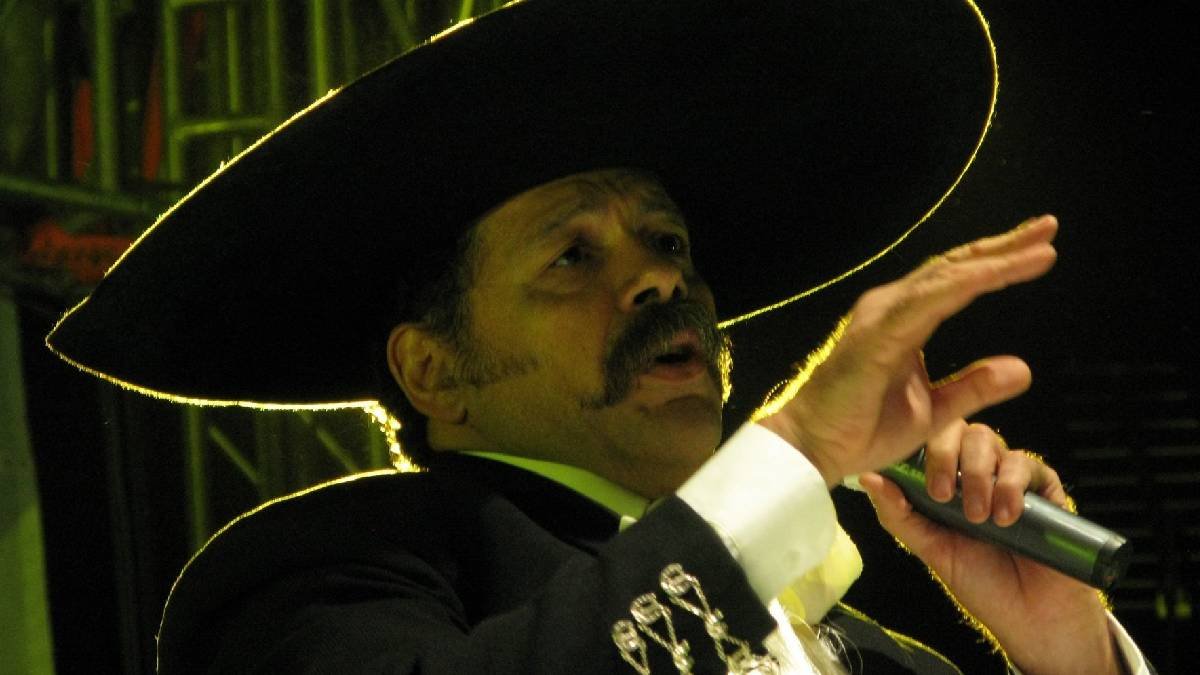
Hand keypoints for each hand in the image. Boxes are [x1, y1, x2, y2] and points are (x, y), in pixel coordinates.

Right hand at [757, 215, 1058, 485]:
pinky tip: (999, 273)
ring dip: (995, 259)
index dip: (998, 264)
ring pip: (947, 276)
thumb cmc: (860, 430)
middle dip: (1004, 246)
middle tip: (1049, 226)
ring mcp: (882, 316)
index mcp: (902, 322)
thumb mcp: (935, 411)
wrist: (813, 449)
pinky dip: (968, 283)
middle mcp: (891, 308)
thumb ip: (975, 387)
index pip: (956, 283)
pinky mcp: (878, 333)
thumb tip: (1022, 369)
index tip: (1042, 251)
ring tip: (1040, 245)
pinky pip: (930, 300)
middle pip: (955, 267)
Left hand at [858, 422, 1121, 674]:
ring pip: (989, 441)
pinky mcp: (1042, 485)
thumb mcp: (930, 548)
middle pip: (959, 432)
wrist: (1030, 616)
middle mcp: (976, 471)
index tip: (925, 487)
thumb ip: (898, 513)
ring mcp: (1009, 475)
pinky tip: (1007, 516)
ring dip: (978, 476)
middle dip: (948, 458)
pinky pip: (1025, 463)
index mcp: (946, 481)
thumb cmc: (979, 581)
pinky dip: (1010, 484)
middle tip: (944, 496)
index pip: (930, 440)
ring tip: (980, 518)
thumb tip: (867, 477)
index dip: (922, 450)